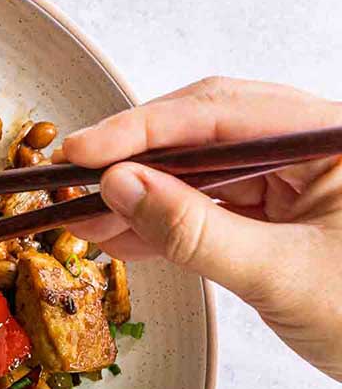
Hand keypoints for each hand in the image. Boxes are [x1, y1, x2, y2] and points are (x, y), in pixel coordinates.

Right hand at [63, 77, 341, 380]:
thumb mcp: (280, 275)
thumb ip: (196, 230)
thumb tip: (121, 187)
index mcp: (332, 139)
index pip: (221, 113)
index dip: (141, 130)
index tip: (83, 153)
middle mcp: (310, 149)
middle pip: (204, 131)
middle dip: (134, 157)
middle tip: (73, 176)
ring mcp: (294, 183)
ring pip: (199, 173)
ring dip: (139, 196)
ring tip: (79, 214)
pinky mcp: (278, 218)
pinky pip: (208, 210)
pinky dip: (161, 226)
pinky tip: (114, 236)